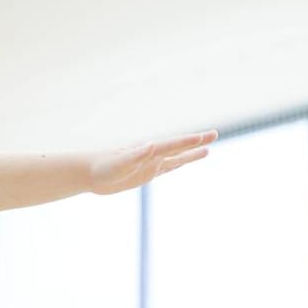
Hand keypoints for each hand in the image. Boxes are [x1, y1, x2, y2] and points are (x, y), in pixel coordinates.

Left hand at [88, 130, 217, 194]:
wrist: (91, 172)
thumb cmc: (103, 167)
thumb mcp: (118, 163)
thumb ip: (135, 155)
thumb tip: (151, 146)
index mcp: (147, 151)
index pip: (173, 145)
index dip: (189, 142)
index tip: (205, 137)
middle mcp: (153, 155)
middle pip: (179, 147)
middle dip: (197, 142)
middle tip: (215, 134)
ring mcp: (152, 164)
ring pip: (177, 158)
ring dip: (192, 153)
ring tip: (209, 149)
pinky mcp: (148, 173)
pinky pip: (168, 168)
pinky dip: (180, 163)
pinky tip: (187, 160)